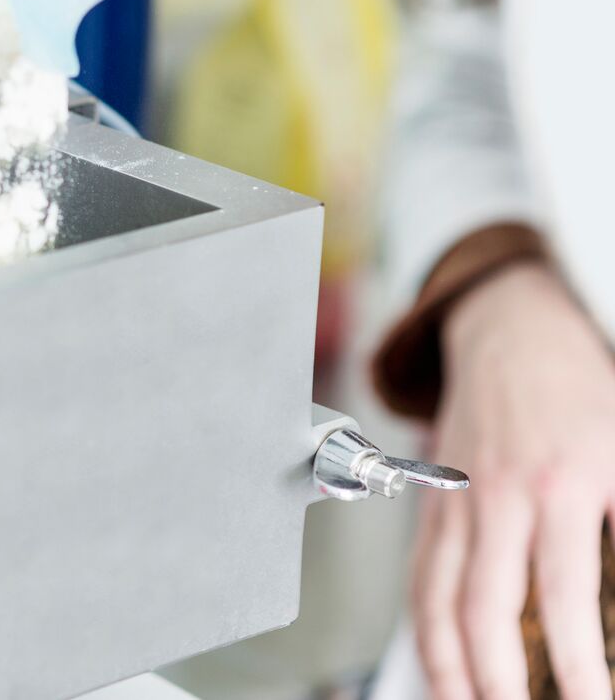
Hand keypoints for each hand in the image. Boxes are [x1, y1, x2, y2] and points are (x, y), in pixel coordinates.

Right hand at [413, 262, 614, 699]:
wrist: (508, 332)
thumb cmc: (577, 389)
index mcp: (558, 483)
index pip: (564, 595)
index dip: (578, 664)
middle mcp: (496, 496)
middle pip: (484, 607)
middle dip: (498, 682)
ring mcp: (454, 501)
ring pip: (436, 599)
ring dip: (447, 667)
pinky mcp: (431, 504)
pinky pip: (419, 578)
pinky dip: (423, 629)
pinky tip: (438, 663)